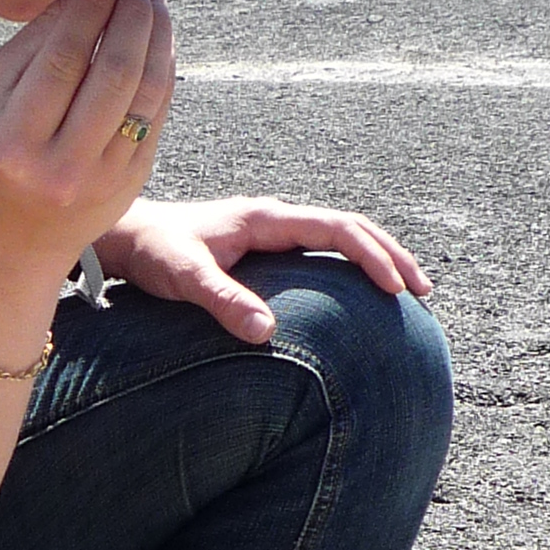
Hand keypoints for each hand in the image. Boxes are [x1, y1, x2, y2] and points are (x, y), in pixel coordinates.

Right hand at [0, 0, 174, 277]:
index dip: (92, 4)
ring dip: (158, 36)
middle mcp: (61, 165)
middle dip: (133, 13)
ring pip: (147, 92)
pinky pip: (157, 114)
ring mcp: (104, 179)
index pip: (64, 56)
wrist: (12, 243)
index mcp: (14, 140)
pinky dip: (163, 69)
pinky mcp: (133, 183)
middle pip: (115, 71)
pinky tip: (158, 40)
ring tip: (152, 0)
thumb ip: (31, 46)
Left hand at [94, 195, 433, 344]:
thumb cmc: (152, 253)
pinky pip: (320, 249)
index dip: (372, 256)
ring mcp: (272, 229)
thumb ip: (223, 301)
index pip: (337, 229)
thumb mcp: (184, 277)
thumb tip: (268, 332)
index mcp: (266, 218)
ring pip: (339, 235)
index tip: (395, 289)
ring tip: (407, 290)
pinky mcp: (264, 245)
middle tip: (424, 290)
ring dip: (377, 257)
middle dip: (391, 255)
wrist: (125, 236)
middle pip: (351, 227)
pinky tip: (359, 292)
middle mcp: (275, 217)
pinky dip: (351, 264)